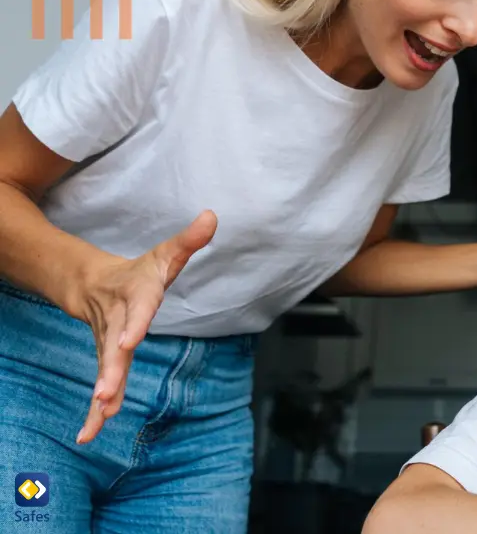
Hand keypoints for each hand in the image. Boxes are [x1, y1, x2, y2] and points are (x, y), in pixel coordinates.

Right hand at [72, 210, 217, 443]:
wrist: (95, 283)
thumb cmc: (140, 273)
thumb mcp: (165, 255)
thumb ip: (188, 240)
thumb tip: (213, 216)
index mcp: (135, 297)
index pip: (137, 310)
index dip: (134, 324)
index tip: (128, 341)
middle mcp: (117, 324)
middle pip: (113, 349)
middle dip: (110, 371)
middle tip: (104, 392)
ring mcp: (108, 345)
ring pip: (105, 371)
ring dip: (102, 395)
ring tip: (99, 416)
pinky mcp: (107, 363)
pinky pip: (102, 389)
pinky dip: (95, 413)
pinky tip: (87, 435)